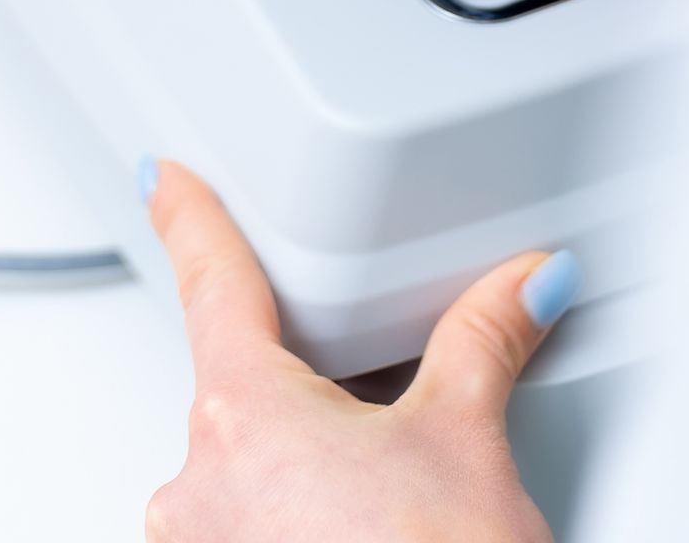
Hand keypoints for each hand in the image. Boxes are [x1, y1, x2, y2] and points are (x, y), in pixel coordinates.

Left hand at [143, 162, 568, 542]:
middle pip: (240, 393)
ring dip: (299, 475)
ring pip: (241, 477)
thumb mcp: (469, 442)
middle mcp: (198, 490)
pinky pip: (241, 537)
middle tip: (379, 430)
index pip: (212, 284)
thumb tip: (526, 282)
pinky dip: (288, 527)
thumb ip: (485, 338)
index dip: (189, 219)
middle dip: (306, 395)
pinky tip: (352, 539)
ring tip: (381, 511)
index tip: (162, 181)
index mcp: (243, 416)